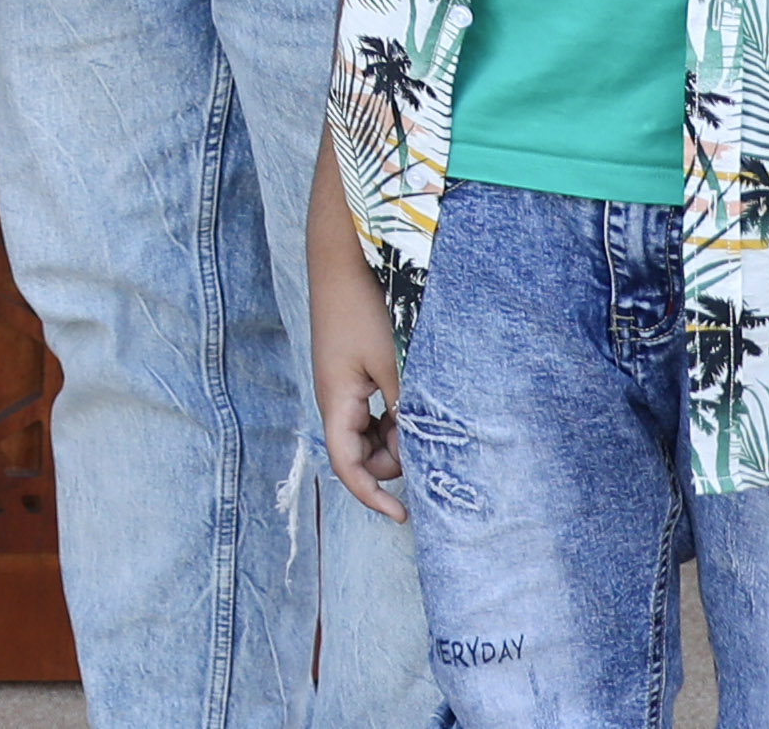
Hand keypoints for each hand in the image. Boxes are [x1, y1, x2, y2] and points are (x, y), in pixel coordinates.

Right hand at [307, 137, 409, 523]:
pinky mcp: (355, 363)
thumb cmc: (369, 305)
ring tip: (428, 413)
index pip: (347, 466)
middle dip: (393, 460)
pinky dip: (394, 412)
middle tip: (432, 444)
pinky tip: (417, 394)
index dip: (373, 497)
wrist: (344, 251)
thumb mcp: (395, 363)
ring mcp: (344, 379)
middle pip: (360, 452)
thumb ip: (406, 412)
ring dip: (396, 435)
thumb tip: (418, 456)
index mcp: (337, 400)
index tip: (404, 517)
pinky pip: (373, 405)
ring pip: (370, 430)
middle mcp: (335, 395)